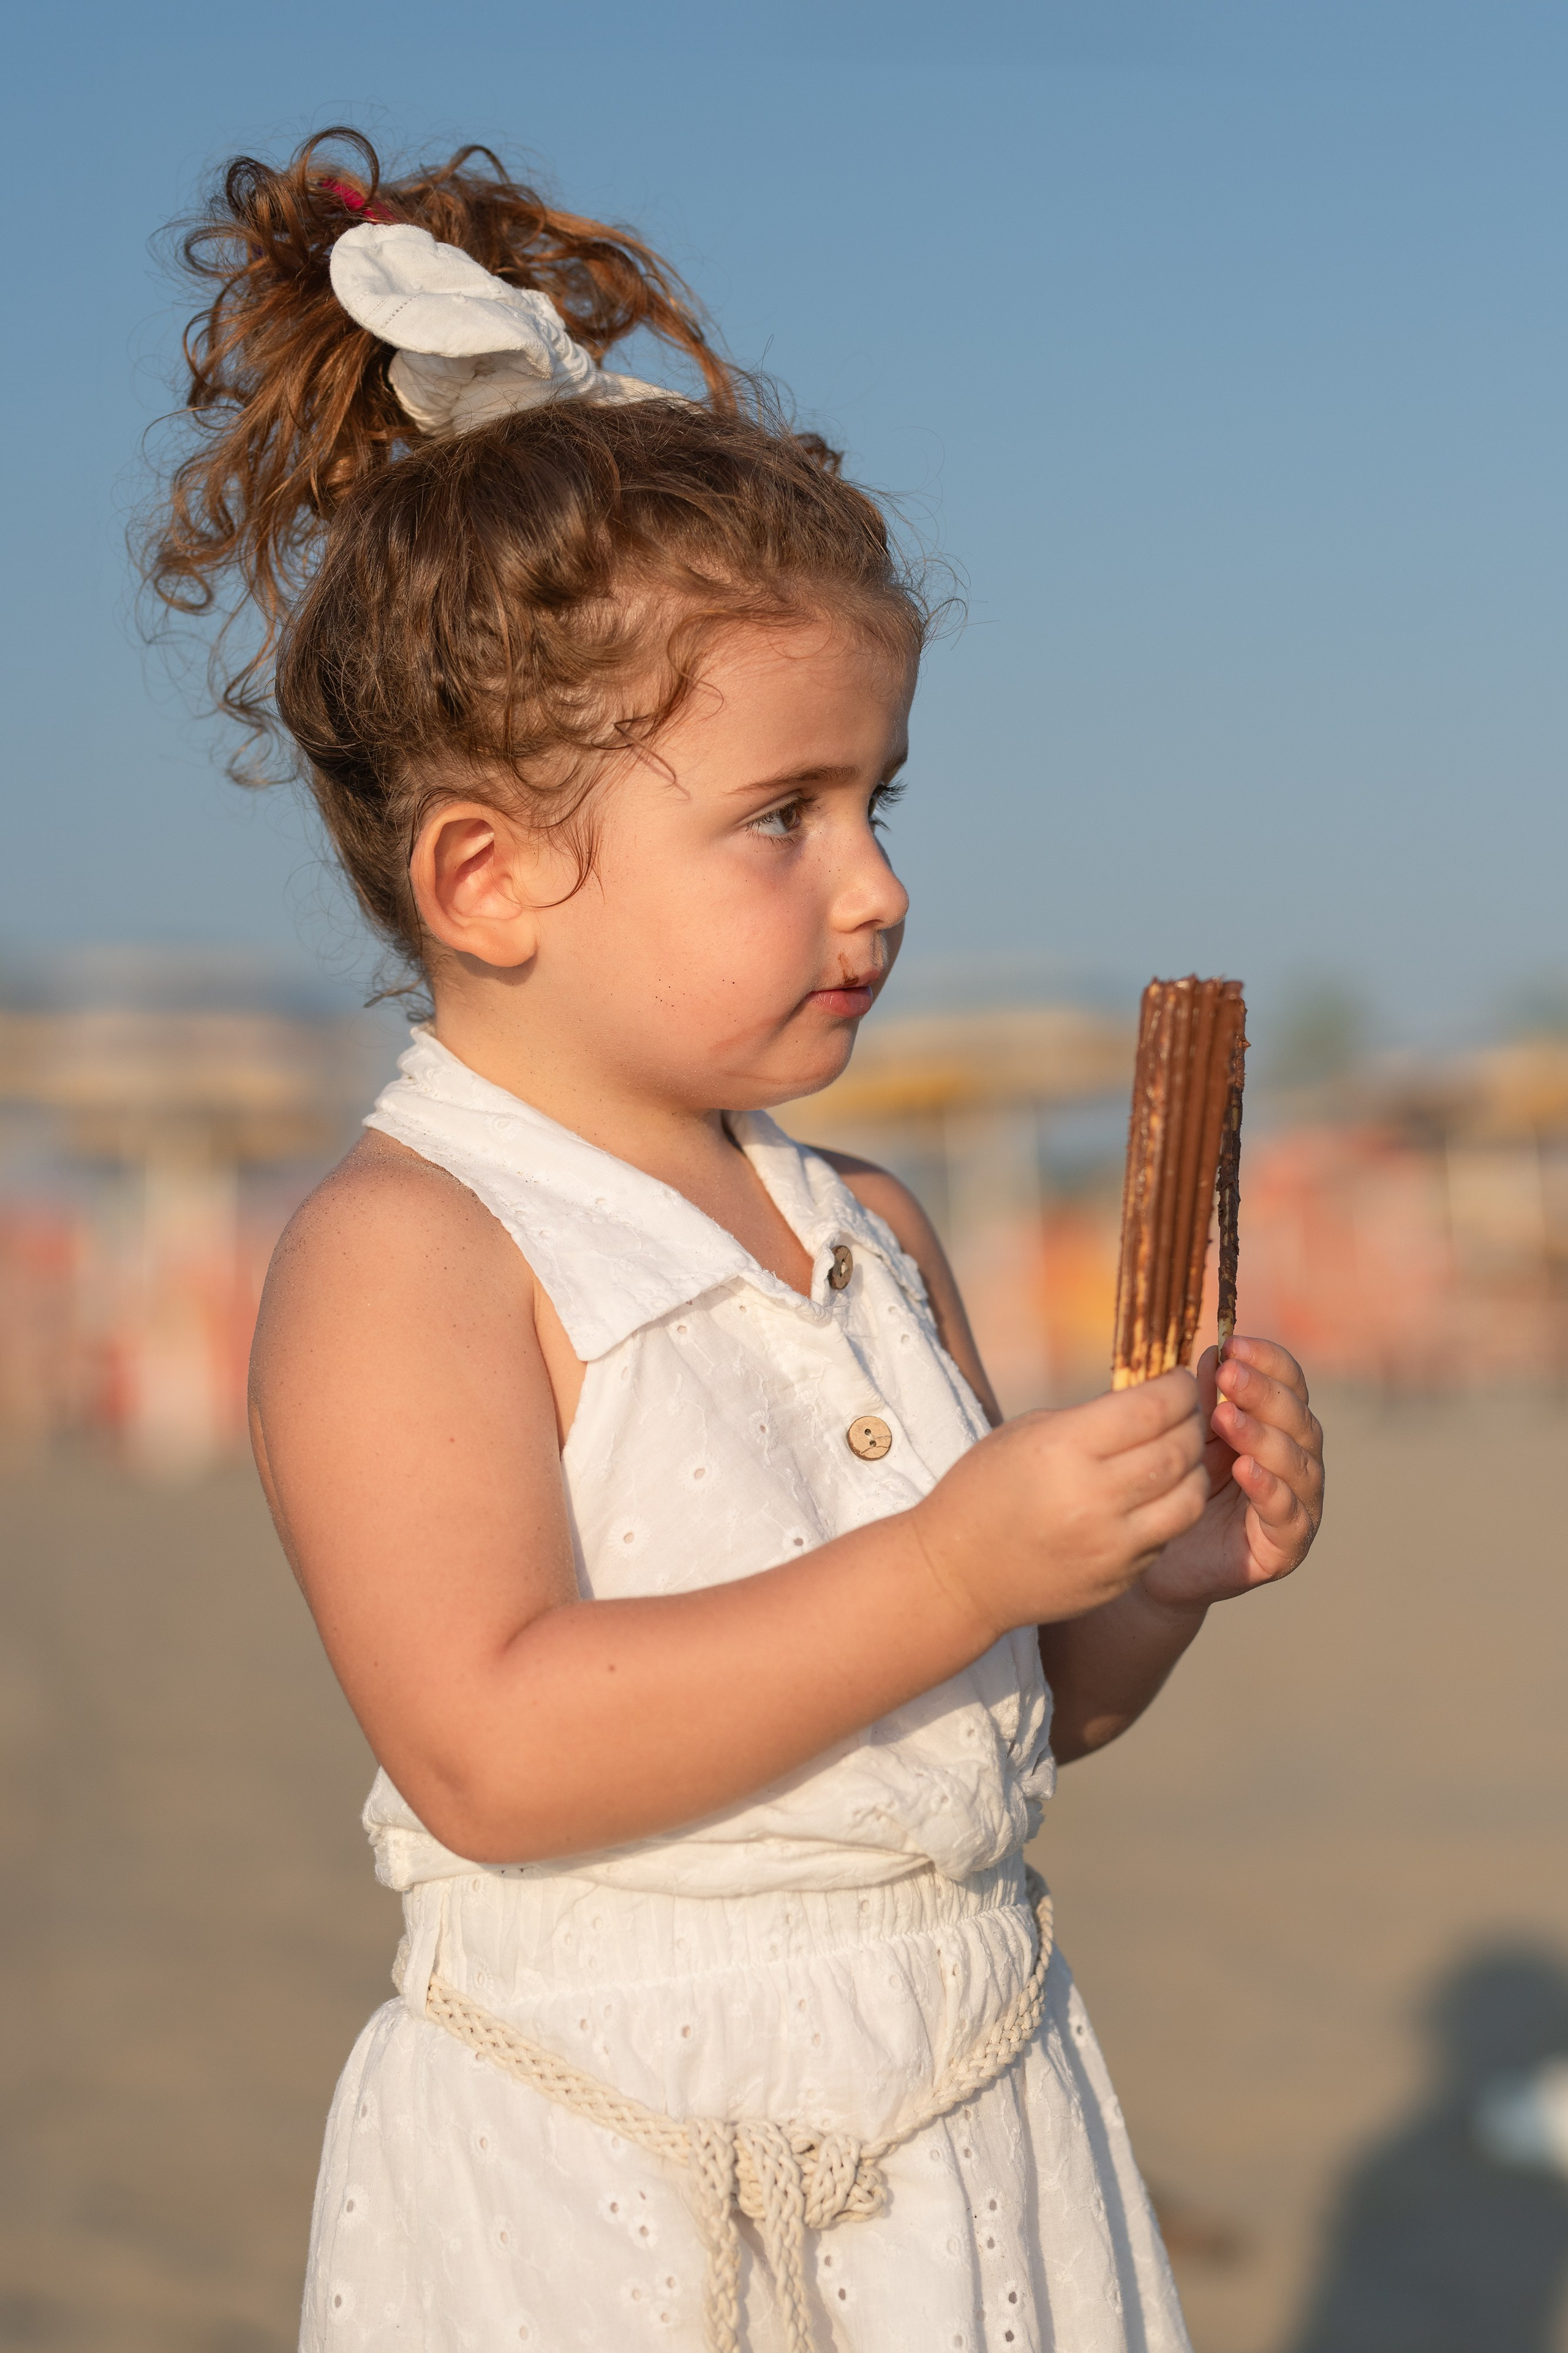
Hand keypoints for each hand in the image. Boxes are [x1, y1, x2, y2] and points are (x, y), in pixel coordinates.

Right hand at [912, 1369, 1210, 1642]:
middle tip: (1188, 1412)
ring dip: (1195, 1469)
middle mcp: (1093, 1498)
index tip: (1178, 1379)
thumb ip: (1089, 1418)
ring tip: (1182, 1454)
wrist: (958, 1576)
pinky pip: (1167, 1535)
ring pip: (1189, 1498)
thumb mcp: (1025, 1434)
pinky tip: (1155, 1495)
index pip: (1150, 1409)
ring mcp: (1111, 1545)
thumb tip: (1148, 1400)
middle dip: (1193, 1423)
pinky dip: (1171, 1509)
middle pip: (1178, 1450)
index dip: (1177, 1388)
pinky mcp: (1120, 1578)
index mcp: (1063, 1449)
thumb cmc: (983, 1491)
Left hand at [1140, 1336, 1322, 1609]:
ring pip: (1297, 1463)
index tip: (1234, 1342)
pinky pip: (1287, 1514)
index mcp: (1280, 1427)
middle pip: (1297, 1418)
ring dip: (1262, 1437)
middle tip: (1229, 1377)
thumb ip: (1206, 1399)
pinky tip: (1245, 1471)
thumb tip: (1215, 1353)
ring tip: (1226, 1421)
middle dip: (1263, 1393)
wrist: (1162, 1560)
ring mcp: (1300, 1504)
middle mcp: (1299, 1461)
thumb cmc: (1181, 1487)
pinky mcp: (1288, 1545)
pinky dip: (1269, 1490)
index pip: (1290, 1384)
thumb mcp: (1190, 1436)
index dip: (1268, 1361)